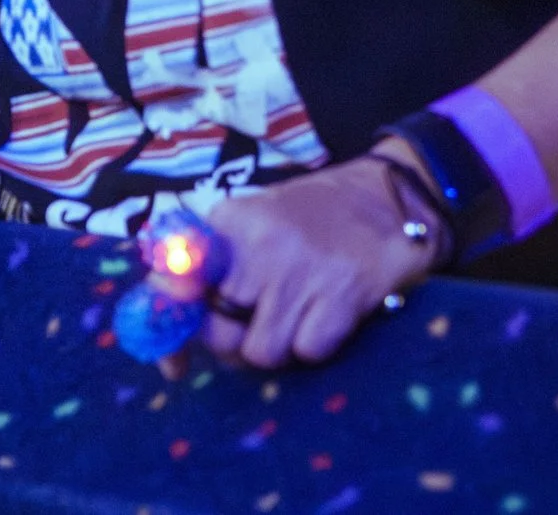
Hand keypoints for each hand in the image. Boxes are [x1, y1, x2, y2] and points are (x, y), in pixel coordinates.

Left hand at [181, 153, 443, 374]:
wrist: (387, 196)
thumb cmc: (310, 218)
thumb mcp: (252, 223)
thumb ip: (210, 268)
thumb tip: (170, 327)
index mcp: (229, 223)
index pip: (179, 282)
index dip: (172, 327)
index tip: (174, 360)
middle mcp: (259, 244)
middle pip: (218, 330)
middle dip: (232, 341)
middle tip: (255, 326)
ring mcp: (301, 269)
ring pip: (262, 351)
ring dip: (279, 346)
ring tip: (296, 317)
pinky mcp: (343, 292)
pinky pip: (309, 351)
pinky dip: (316, 344)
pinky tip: (327, 315)